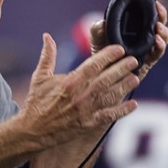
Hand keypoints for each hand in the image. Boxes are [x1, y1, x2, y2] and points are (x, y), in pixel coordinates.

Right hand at [19, 33, 140, 143]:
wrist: (32, 131)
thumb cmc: (36, 103)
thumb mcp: (39, 77)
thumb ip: (47, 56)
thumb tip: (47, 36)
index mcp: (71, 81)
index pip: (94, 64)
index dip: (109, 55)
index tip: (120, 49)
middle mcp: (81, 95)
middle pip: (106, 79)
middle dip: (122, 68)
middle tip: (134, 61)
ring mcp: (86, 110)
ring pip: (111, 96)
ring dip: (124, 87)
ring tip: (135, 78)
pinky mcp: (89, 124)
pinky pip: (109, 116)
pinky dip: (122, 111)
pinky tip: (133, 105)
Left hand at [88, 1, 167, 81]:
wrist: (102, 73)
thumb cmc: (102, 53)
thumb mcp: (97, 37)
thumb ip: (98, 29)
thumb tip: (102, 23)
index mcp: (136, 28)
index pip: (149, 15)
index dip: (155, 8)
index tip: (155, 3)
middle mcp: (144, 38)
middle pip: (160, 25)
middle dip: (162, 17)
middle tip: (159, 13)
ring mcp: (148, 50)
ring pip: (163, 39)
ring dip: (163, 33)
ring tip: (158, 29)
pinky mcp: (148, 62)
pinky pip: (157, 54)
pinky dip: (160, 47)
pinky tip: (157, 42)